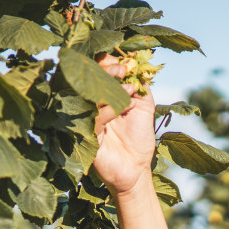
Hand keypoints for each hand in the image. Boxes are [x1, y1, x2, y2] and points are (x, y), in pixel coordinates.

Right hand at [91, 54, 156, 194]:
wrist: (136, 167)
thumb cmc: (138, 137)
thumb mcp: (143, 106)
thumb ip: (139, 85)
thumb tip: (135, 61)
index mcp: (101, 96)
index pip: (97, 72)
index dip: (107, 62)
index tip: (125, 62)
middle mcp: (89, 105)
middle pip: (88, 79)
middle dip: (105, 69)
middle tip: (121, 68)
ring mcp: (85, 119)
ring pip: (88, 95)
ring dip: (107, 85)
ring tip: (126, 83)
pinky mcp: (86, 135)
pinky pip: (94, 117)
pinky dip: (110, 109)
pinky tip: (126, 106)